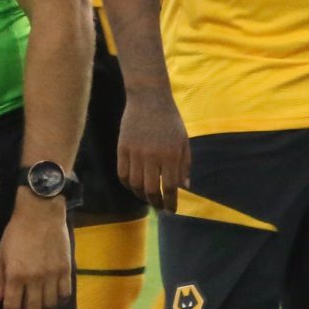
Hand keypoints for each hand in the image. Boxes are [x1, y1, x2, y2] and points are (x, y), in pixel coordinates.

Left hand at [0, 192, 72, 308]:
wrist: (41, 213)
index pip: (12, 307)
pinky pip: (65, 295)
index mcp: (15, 275)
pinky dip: (59, 303)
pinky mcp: (66, 270)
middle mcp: (35, 279)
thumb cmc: (17, 232)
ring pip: (49, 306)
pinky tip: (53, 303)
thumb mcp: (1, 255)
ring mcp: (53, 276)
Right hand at [116, 86, 191, 208]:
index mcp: (171, 154)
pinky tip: (135, 186)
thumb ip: (185, 164)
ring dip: (142, 196)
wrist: (149, 98)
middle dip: (156, 203)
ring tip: (148, 197)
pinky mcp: (122, 148)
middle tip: (160, 207)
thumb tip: (185, 187)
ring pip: (135, 184)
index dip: (171, 202)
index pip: (170, 187)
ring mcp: (135, 152)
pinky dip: (128, 185)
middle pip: (151, 190)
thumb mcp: (183, 140)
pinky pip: (123, 174)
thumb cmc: (170, 120)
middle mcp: (152, 156)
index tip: (172, 210)